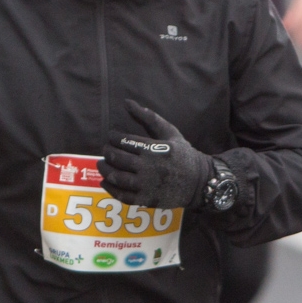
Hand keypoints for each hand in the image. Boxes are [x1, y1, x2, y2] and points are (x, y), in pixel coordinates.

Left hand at [99, 99, 215, 209]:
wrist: (199, 181)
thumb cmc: (182, 154)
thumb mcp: (169, 132)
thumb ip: (148, 117)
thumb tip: (127, 102)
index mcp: (153, 149)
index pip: (123, 141)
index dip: (113, 137)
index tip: (112, 136)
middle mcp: (148, 167)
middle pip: (117, 158)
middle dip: (107, 152)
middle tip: (106, 150)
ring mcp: (147, 185)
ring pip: (116, 177)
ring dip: (105, 169)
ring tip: (103, 164)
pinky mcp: (146, 200)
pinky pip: (122, 195)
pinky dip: (110, 188)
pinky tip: (106, 181)